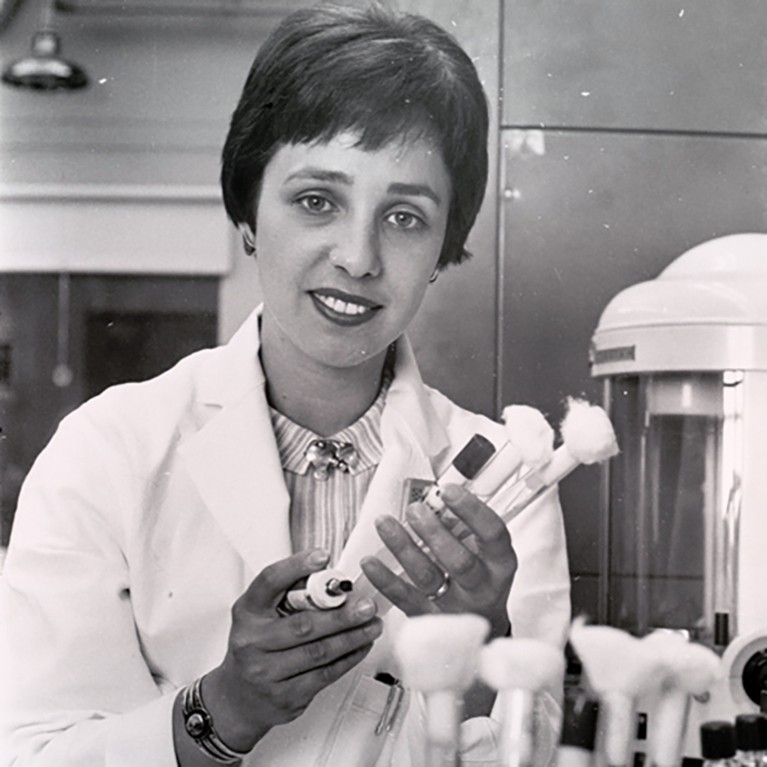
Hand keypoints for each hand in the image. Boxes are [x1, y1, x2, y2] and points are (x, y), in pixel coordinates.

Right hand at [203, 549, 382, 751]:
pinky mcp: (285, 696)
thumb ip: (291, 594)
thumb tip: (330, 578)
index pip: (269, 582)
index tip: (322, 556)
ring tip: (373, 625)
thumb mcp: (263, 614)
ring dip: (352, 637)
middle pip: (303, 625)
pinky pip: (324, 675)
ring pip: (319, 652)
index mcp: (248, 611)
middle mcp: (252, 641)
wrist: (239, 698)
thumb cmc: (258, 647)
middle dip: (341, 614)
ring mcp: (266, 672)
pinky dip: (348, 659)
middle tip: (367, 605)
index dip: (296, 567)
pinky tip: (361, 646)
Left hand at [360, 484, 515, 638]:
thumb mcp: (486, 553)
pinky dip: (385, 579)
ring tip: (385, 523)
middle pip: (459, 562)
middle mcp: (481, 588)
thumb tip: (433, 499)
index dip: (471, 510)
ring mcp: (455, 607)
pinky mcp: (429, 619)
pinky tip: (370, 562)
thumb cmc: (481, 579)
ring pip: (428, 578)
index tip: (448, 490)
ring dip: (403, 548)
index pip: (492, 533)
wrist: (483, 632)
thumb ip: (464, 528)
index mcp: (500, 564)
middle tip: (414, 509)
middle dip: (434, 532)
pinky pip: (404, 598)